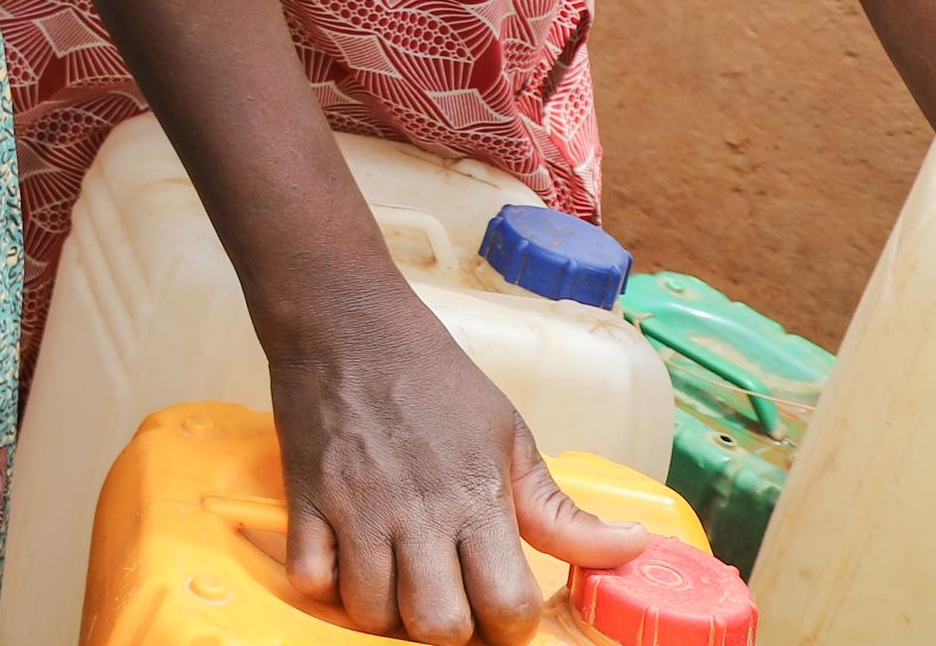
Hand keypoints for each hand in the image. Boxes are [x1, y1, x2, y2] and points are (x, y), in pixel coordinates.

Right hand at [268, 292, 647, 642]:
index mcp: (477, 498)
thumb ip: (560, 510)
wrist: (347, 321)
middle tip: (448, 601)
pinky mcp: (304, 498)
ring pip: (370, 611)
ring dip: (386, 611)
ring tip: (395, 584)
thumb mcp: (509, 435)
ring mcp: (355, 509)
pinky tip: (344, 565)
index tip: (502, 611)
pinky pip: (308, 579)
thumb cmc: (433, 375)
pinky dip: (326, 586)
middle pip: (437, 625)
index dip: (510, 625)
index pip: (505, 606)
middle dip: (449, 628)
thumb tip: (631, 546)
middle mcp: (417, 513)